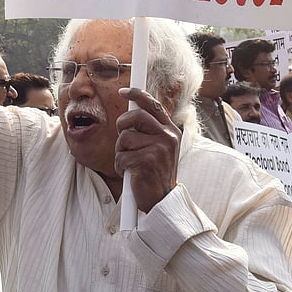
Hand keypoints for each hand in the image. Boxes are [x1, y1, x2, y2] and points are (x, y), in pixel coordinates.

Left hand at [115, 88, 179, 212]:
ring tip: (131, 163)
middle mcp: (168, 136)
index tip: (123, 91)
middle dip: (122, 126)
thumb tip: (133, 109)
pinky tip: (131, 174)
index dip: (137, 95)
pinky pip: (121, 157)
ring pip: (124, 138)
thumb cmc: (156, 173)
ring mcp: (158, 149)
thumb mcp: (160, 147)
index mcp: (171, 130)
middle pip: (135, 117)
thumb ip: (150, 129)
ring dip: (121, 152)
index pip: (153, 105)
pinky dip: (121, 167)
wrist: (163, 200)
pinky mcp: (147, 162)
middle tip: (123, 139)